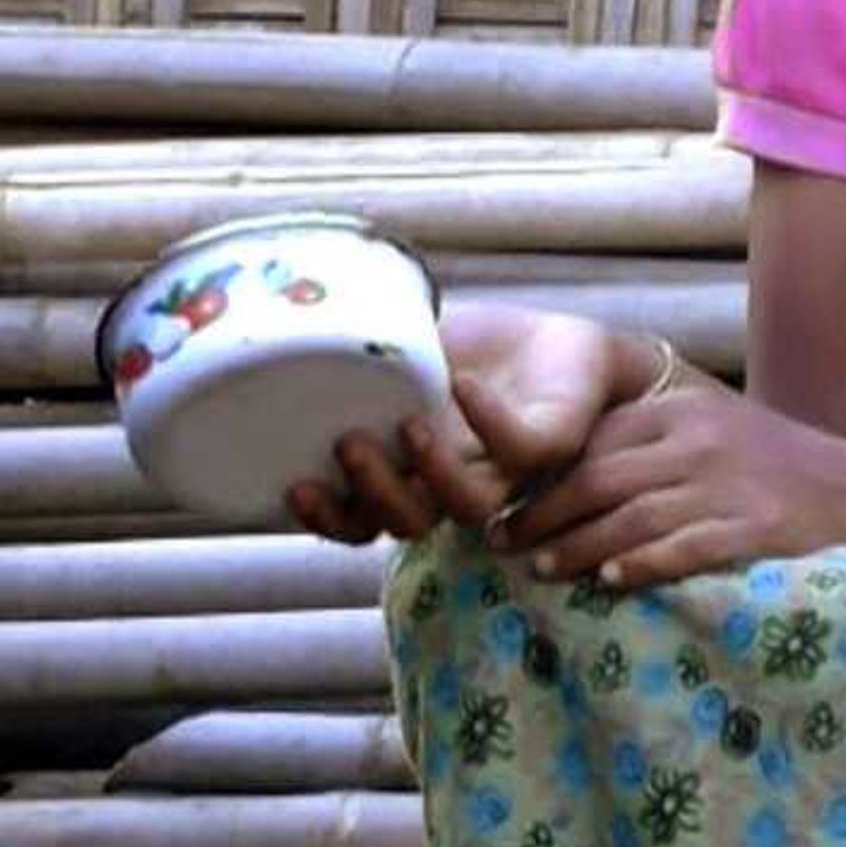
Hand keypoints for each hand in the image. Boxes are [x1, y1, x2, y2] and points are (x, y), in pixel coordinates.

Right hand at [285, 303, 622, 542]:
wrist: (559, 340)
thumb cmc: (474, 351)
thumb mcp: (403, 349)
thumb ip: (355, 352)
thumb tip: (287, 322)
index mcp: (410, 474)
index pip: (361, 521)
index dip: (325, 518)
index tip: (294, 485)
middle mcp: (454, 484)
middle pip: (408, 523)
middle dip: (372, 494)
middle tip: (347, 444)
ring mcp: (506, 472)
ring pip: (468, 508)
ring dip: (432, 475)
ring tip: (409, 425)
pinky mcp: (553, 443)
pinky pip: (522, 449)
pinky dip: (490, 421)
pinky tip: (461, 384)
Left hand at [490, 378, 845, 590]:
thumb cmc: (777, 468)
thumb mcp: (712, 431)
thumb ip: (648, 446)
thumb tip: (566, 480)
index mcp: (681, 411)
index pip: (592, 444)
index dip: (541, 480)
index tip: (505, 508)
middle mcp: (699, 441)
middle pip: (599, 481)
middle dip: (544, 516)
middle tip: (507, 544)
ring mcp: (727, 485)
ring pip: (630, 518)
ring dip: (579, 547)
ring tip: (545, 570)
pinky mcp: (753, 527)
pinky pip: (682, 549)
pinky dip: (641, 565)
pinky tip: (612, 582)